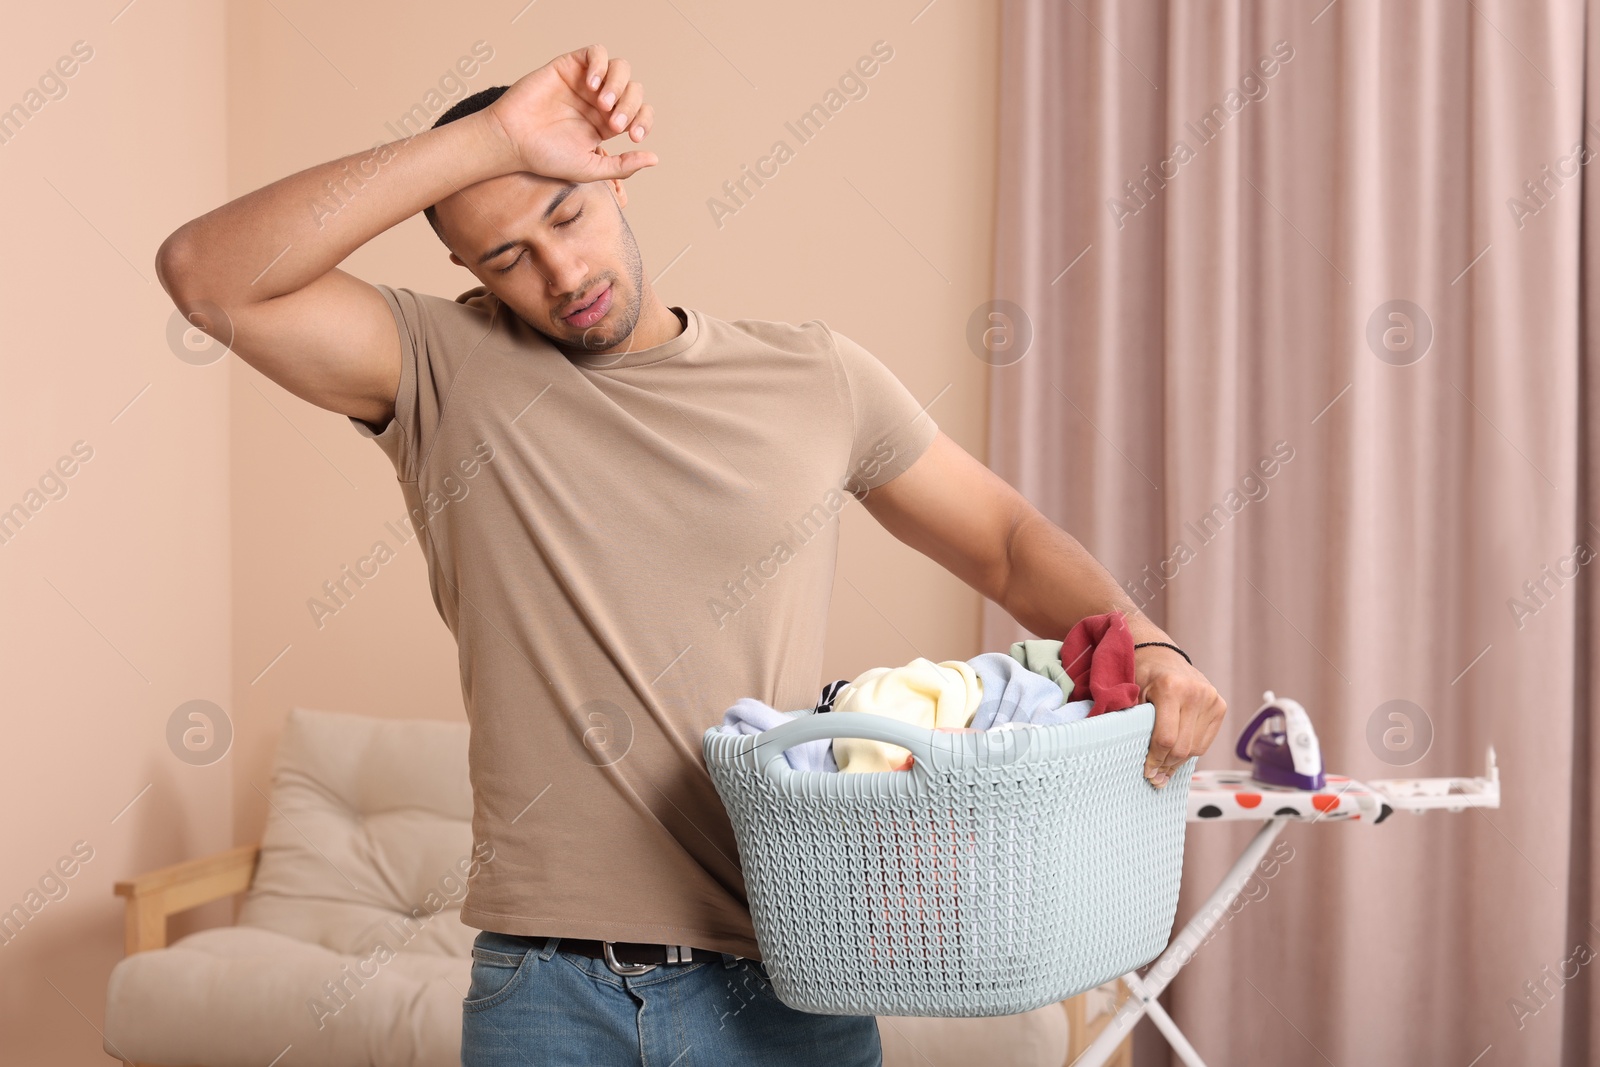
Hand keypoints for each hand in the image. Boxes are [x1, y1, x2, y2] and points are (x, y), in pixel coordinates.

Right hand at [485, 44, 657, 183]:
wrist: (513, 140)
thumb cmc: (546, 157)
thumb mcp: (590, 168)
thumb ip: (623, 166)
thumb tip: (654, 159)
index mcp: (607, 124)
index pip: (641, 113)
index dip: (644, 121)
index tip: (633, 136)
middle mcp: (599, 101)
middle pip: (634, 90)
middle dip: (629, 106)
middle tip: (611, 122)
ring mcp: (585, 82)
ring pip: (621, 68)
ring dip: (619, 85)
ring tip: (602, 103)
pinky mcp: (569, 66)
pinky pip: (596, 53)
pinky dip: (600, 65)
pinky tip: (590, 84)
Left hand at [1135, 645, 1225, 787]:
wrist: (1163, 655)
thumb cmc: (1143, 676)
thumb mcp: (1132, 695)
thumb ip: (1135, 723)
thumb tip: (1142, 764)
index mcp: (1171, 688)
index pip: (1165, 738)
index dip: (1155, 759)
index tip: (1147, 772)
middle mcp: (1195, 693)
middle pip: (1183, 746)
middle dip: (1166, 765)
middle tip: (1155, 777)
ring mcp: (1211, 699)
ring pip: (1196, 747)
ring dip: (1179, 762)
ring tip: (1164, 770)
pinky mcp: (1220, 705)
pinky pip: (1205, 741)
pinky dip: (1191, 752)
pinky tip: (1177, 757)